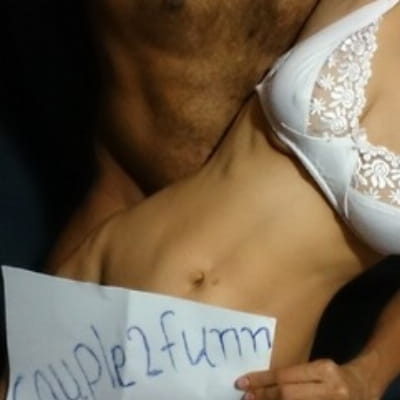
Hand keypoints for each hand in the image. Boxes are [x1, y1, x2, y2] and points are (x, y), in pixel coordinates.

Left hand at [235, 359, 376, 399]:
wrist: (366, 386)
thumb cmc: (334, 375)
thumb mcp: (317, 369)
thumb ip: (295, 377)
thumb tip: (263, 384)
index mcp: (324, 370)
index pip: (286, 376)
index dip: (261, 380)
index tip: (242, 382)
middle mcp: (331, 389)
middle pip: (288, 395)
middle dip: (264, 396)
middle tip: (246, 396)